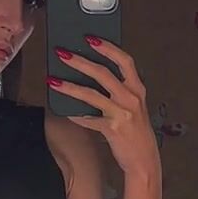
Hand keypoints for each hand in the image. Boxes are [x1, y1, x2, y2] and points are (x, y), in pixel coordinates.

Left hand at [48, 39, 160, 178]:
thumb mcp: (134, 107)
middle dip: (80, 61)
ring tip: (53, 80)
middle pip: (103, 73)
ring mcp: (122, 114)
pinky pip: (88, 119)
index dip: (107, 47)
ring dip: (69, 86)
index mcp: (138, 89)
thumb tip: (91, 76)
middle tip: (62, 53)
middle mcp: (131, 98)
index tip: (90, 38)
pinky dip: (75, 114)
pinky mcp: (113, 129)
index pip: (124, 61)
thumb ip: (119, 91)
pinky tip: (63, 110)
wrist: (144, 160)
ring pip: (91, 94)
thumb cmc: (136, 132)